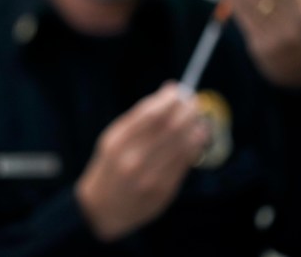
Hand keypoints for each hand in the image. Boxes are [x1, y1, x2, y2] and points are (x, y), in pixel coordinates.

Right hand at [76, 83, 208, 241]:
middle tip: (193, 103)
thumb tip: (169, 90)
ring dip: (195, 126)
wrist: (102, 209)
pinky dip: (195, 146)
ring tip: (198, 119)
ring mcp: (149, 177)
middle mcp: (132, 159)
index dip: (169, 100)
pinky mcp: (163, 190)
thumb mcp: (113, 139)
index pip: (151, 114)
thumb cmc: (110, 167)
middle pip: (169, 127)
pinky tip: (197, 137)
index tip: (178, 91)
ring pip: (182, 144)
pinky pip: (185, 163)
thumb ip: (139, 117)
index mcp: (117, 142)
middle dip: (186, 110)